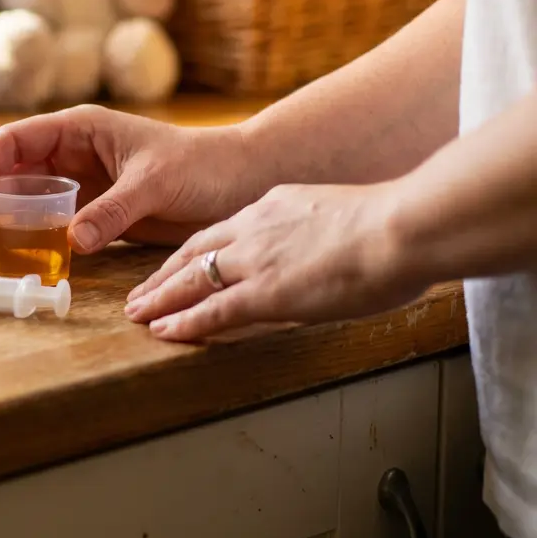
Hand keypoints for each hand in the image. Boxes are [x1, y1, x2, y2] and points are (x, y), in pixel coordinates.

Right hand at [0, 104, 256, 254]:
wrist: (240, 183)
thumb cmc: (201, 165)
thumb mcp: (155, 182)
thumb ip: (113, 209)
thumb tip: (72, 239)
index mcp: (81, 129)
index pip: (17, 140)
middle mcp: (75, 154)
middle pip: (15, 174)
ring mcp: (85, 185)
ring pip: (31, 202)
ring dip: (9, 226)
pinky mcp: (99, 213)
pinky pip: (58, 226)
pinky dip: (39, 243)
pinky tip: (27, 263)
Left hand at [125, 181, 427, 340]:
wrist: (401, 226)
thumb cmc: (393, 224)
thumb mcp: (340, 214)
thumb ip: (319, 231)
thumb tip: (324, 247)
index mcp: (274, 205)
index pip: (221, 230)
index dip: (194, 250)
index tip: (176, 263)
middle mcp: (254, 227)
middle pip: (194, 251)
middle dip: (163, 273)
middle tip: (140, 290)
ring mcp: (256, 259)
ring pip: (191, 279)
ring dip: (160, 298)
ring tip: (136, 313)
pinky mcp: (266, 292)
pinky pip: (213, 310)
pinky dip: (184, 322)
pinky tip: (163, 332)